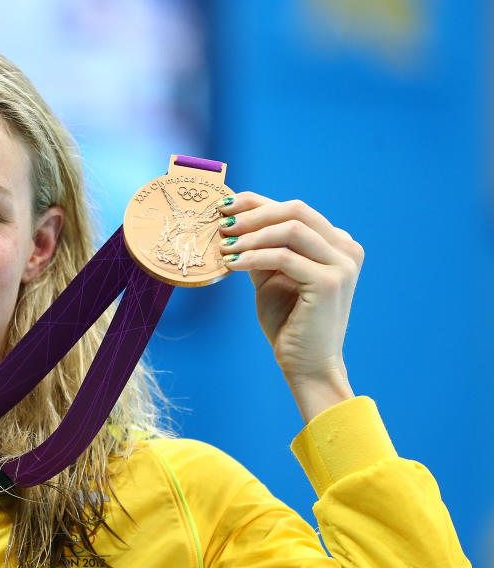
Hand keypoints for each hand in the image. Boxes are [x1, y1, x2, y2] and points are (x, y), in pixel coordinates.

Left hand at [216, 192, 364, 421]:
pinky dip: (254, 257)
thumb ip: (262, 249)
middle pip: (296, 210)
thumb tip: (232, 222)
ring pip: (291, 228)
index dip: (257, 202)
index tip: (224, 206)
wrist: (307, 365)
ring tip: (225, 246)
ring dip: (251, 234)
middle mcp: (346, 249)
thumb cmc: (289, 323)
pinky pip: (284, 257)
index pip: (294, 209)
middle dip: (253, 213)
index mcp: (336, 244)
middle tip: (222, 224)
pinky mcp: (330, 282)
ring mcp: (343, 264)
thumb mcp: (272, 277)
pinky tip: (233, 264)